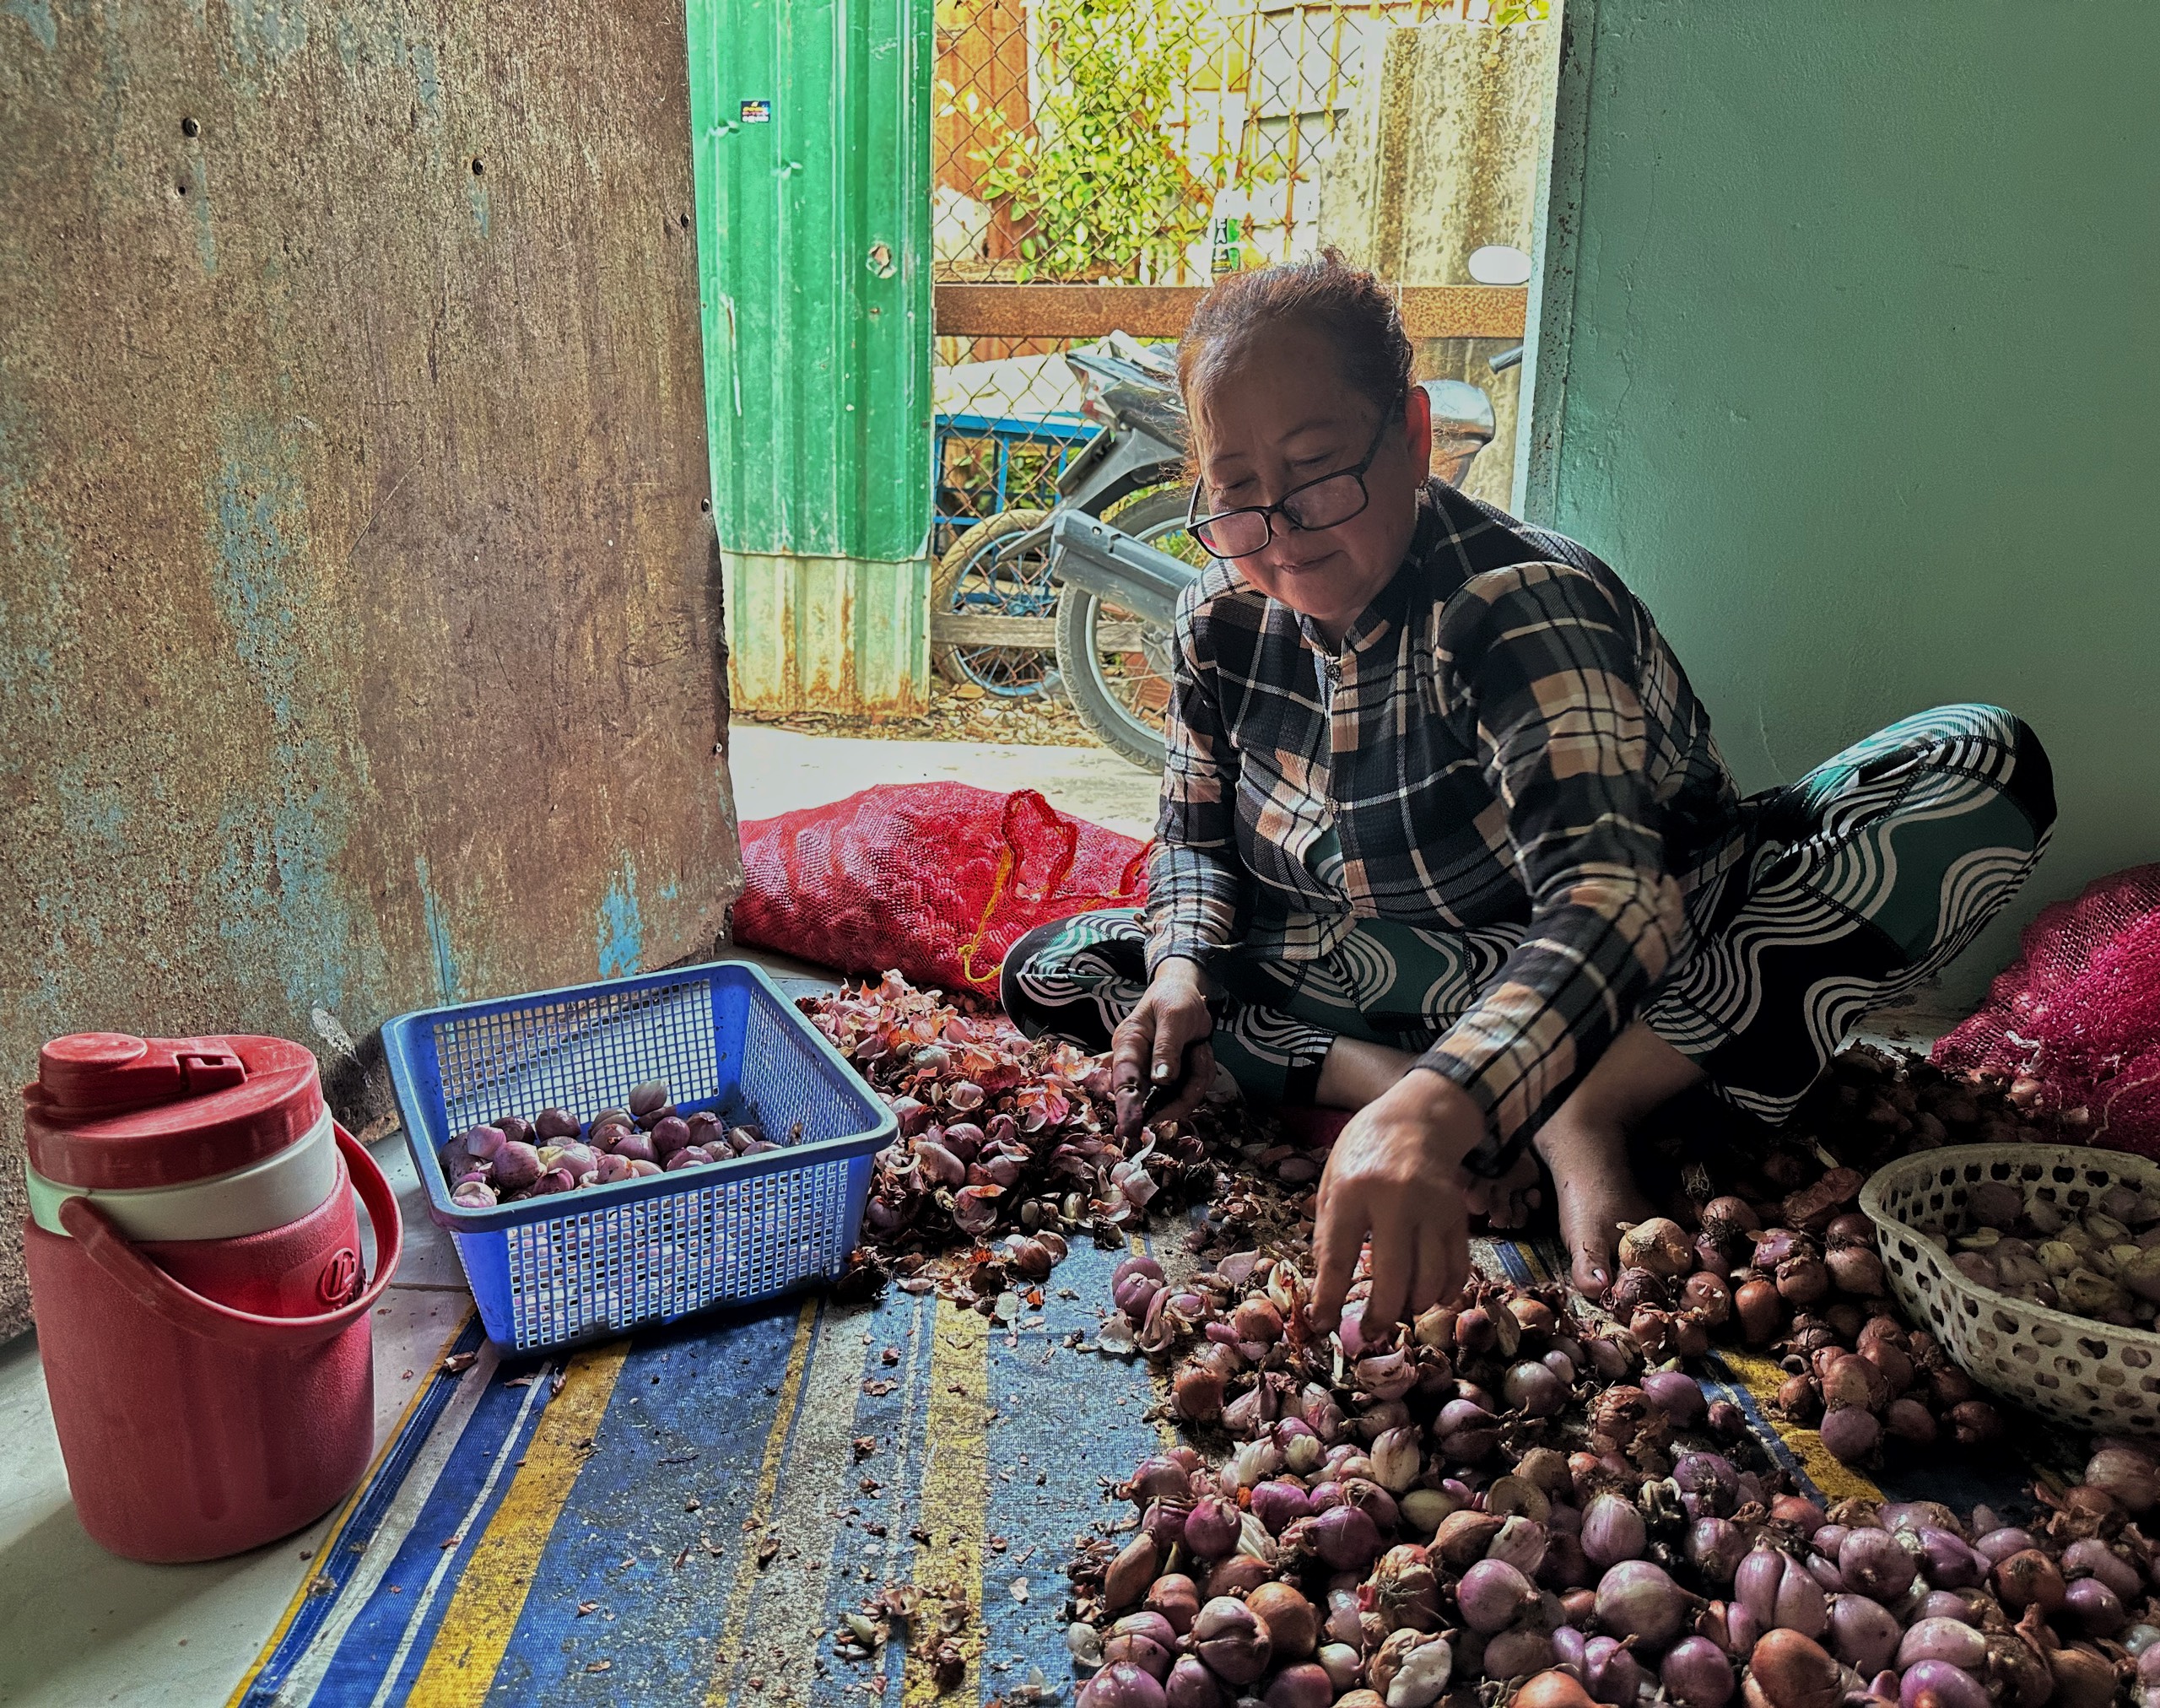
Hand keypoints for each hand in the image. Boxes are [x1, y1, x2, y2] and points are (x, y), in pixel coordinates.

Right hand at [1111, 958, 1216, 1138]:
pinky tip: (1201, 1052)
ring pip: (1175, 1100)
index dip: (1127, 1106)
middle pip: (1152, 1100)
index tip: (1132, 1127)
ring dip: (1196, 1079)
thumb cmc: (1174, 998)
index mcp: (1128, 1045)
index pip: (1124, 1080)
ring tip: (1200, 1048)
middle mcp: (1137, 1065)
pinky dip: (1201, 1075)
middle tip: (1198, 1061)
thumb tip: (1161, 1080)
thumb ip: (1167, 1048)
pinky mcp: (1170, 1081)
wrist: (1187, 994)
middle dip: (1180, 1093)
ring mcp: (1154, 1076)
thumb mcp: (1173, 1017)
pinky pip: (1189, 1093)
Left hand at [1309, 1067, 1485, 1335]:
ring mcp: (1433, 1207)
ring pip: (1430, 1278)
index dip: (1329, 1298)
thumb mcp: (1332, 1180)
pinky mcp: (1458, 1215)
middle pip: (1394, 1276)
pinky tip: (1429, 1299)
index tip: (1322, 1325)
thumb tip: (1327, 1285)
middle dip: (1380, 1315)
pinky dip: (1444, 1292)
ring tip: (1397, 1313)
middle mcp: (1396, 1198)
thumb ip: (1328, 1230)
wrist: (1418, 1118)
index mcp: (1353, 1189)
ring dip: (1413, 1308)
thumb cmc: (1365, 1150)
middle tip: (1368, 1334)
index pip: (1338, 1256)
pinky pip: (1457, 1268)